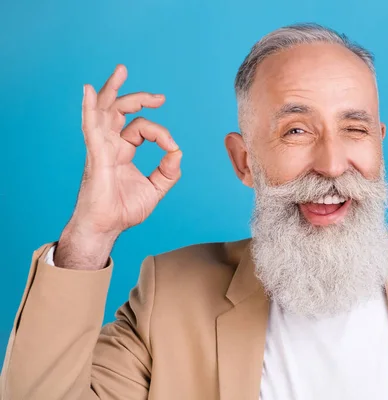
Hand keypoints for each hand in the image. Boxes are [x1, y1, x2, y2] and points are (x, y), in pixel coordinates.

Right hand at [55, 65, 181, 269]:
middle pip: (120, 111)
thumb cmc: (124, 210)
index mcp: (123, 151)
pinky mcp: (96, 156)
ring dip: (113, 89)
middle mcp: (110, 145)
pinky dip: (89, 108)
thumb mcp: (155, 189)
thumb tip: (178, 152)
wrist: (106, 228)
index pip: (142, 129)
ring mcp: (100, 148)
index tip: (173, 148)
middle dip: (139, 98)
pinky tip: (88, 91)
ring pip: (104, 111)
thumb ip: (168, 171)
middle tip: (160, 97)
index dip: (161, 134)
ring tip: (121, 70)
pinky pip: (91, 127)